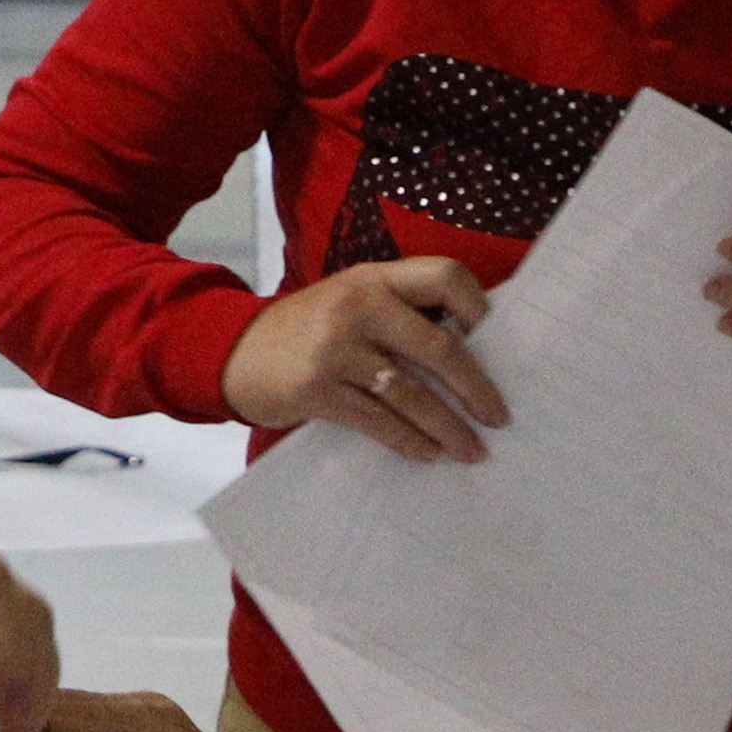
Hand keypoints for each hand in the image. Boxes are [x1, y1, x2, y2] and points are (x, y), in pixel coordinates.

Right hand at [225, 255, 510, 462]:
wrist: (233, 353)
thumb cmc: (306, 330)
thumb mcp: (350, 301)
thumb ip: (399, 312)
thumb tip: (471, 346)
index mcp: (374, 278)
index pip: (445, 276)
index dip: (479, 308)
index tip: (498, 344)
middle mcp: (358, 306)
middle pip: (438, 346)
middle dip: (476, 388)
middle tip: (499, 417)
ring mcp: (336, 348)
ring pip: (411, 393)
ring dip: (448, 428)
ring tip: (472, 451)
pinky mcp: (317, 389)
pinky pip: (378, 421)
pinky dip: (409, 441)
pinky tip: (428, 454)